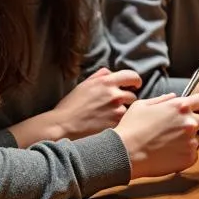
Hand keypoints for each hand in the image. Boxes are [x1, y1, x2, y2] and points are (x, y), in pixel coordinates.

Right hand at [10, 68, 140, 146]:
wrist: (64, 126)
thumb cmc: (71, 105)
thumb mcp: (84, 85)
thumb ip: (100, 76)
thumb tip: (111, 73)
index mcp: (106, 82)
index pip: (132, 76)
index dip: (135, 81)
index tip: (134, 85)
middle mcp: (114, 95)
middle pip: (132, 95)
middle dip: (126, 99)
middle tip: (116, 105)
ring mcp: (116, 111)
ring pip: (128, 110)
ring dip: (122, 112)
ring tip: (108, 116)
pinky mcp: (116, 125)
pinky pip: (124, 122)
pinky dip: (118, 123)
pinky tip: (106, 124)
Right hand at [115, 92, 198, 179]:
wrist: (125, 153)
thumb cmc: (131, 128)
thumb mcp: (142, 105)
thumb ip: (162, 99)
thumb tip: (174, 97)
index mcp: (181, 106)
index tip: (198, 108)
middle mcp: (190, 123)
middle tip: (187, 125)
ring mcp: (191, 141)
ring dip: (194, 137)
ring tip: (175, 141)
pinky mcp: (189, 158)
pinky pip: (194, 153)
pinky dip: (186, 153)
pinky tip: (171, 152)